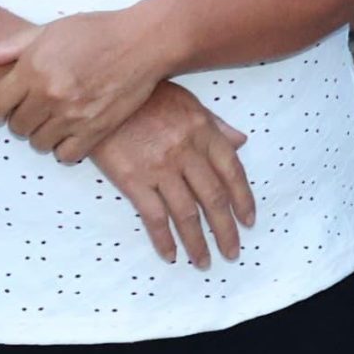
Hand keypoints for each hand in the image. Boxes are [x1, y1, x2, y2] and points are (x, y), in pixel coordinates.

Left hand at [0, 8, 171, 163]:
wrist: (145, 42)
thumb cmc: (100, 32)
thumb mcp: (52, 29)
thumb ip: (12, 45)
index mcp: (35, 68)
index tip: (2, 111)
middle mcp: (50, 94)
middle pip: (17, 127)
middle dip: (21, 120)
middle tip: (35, 110)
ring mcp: (73, 114)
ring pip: (39, 143)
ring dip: (42, 134)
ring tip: (54, 120)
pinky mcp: (96, 129)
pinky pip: (66, 154)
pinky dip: (65, 147)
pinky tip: (71, 132)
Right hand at [89, 82, 254, 269]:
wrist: (104, 92)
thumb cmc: (146, 95)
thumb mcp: (188, 101)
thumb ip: (215, 125)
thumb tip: (240, 141)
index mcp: (203, 132)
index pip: (232, 172)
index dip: (243, 199)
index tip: (249, 221)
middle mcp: (187, 152)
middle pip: (213, 198)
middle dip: (226, 229)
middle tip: (233, 252)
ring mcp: (160, 167)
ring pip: (187, 213)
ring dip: (198, 242)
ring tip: (205, 262)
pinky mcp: (132, 179)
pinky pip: (153, 216)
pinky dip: (163, 239)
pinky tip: (171, 255)